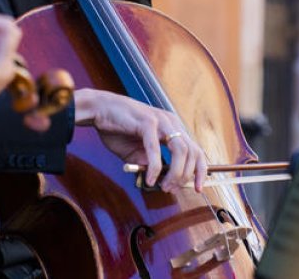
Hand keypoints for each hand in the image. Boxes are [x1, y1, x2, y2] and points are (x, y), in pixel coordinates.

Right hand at [74, 88, 206, 192]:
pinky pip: (156, 149)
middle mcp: (171, 122)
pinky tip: (150, 179)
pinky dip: (155, 168)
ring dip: (175, 173)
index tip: (198, 188)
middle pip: (193, 152)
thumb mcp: (135, 153)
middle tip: (170, 189)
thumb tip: (160, 182)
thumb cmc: (116, 128)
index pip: (196, 150)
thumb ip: (149, 165)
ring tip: (163, 186)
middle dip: (185, 176)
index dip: (200, 171)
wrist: (97, 110)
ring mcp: (160, 120)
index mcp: (172, 127)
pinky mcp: (146, 122)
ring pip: (180, 150)